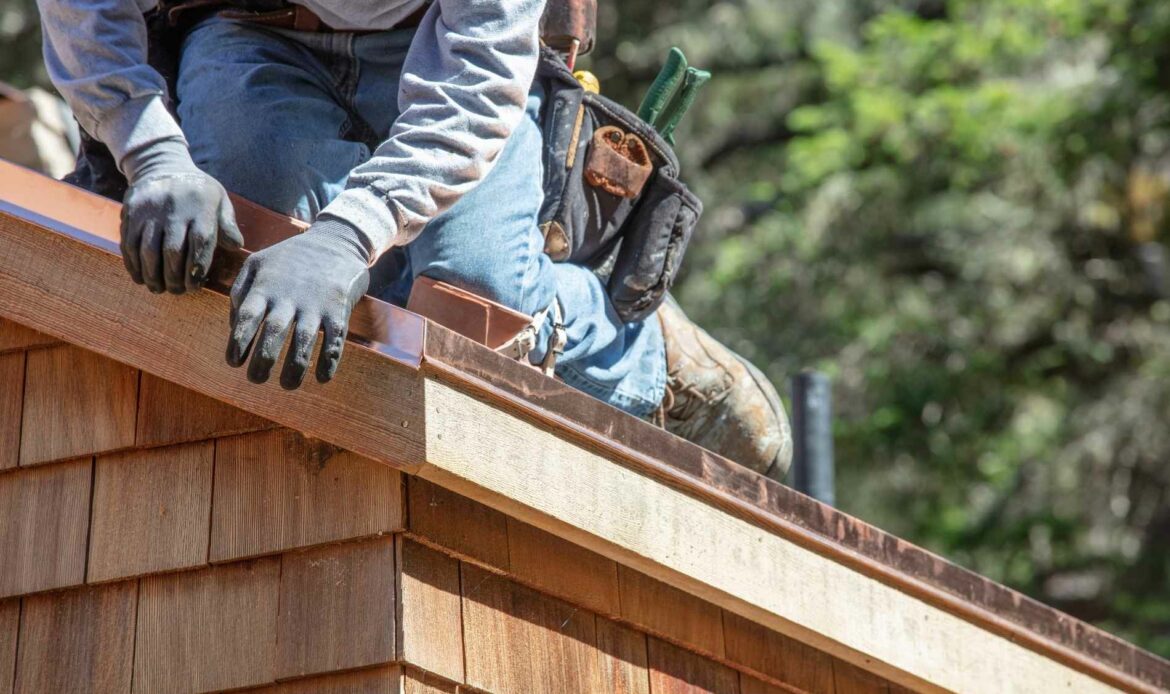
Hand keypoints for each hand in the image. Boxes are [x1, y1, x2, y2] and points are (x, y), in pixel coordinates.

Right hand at [120, 144, 242, 292]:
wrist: (162, 165)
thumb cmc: (198, 190)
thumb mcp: (219, 200)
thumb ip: (228, 224)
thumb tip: (236, 246)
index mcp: (200, 207)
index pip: (200, 243)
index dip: (197, 269)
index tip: (195, 286)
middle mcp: (174, 209)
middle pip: (172, 251)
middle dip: (174, 277)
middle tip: (177, 292)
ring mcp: (150, 210)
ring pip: (147, 249)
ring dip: (152, 274)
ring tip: (158, 289)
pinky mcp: (131, 211)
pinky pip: (129, 242)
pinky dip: (133, 264)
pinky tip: (140, 277)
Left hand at [226, 217, 371, 388]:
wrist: (336, 241)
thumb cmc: (290, 258)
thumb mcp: (257, 263)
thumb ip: (240, 292)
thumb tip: (234, 327)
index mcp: (265, 287)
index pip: (247, 319)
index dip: (238, 344)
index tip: (234, 362)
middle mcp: (289, 297)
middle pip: (273, 334)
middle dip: (262, 362)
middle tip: (256, 380)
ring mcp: (315, 304)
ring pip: (303, 342)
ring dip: (295, 368)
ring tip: (287, 385)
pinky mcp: (339, 309)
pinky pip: (334, 340)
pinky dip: (328, 361)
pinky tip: (322, 378)